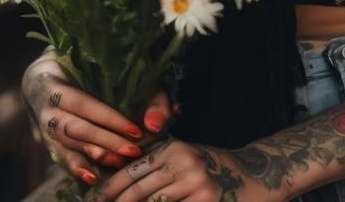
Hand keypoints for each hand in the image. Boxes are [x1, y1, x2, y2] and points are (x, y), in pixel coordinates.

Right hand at [21, 54, 173, 188]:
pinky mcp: (45, 139)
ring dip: (94, 153)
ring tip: (118, 161)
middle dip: (106, 140)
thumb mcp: (109, 65)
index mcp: (55, 79)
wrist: (42, 74)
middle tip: (133, 151)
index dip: (109, 118)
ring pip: (68, 142)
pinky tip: (91, 177)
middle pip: (76, 126)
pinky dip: (75, 166)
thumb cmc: (82, 66)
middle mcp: (46, 104)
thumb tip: (155, 124)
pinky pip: (59, 155)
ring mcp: (43, 123)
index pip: (83, 103)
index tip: (135, 130)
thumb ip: (140, 90)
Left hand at [90, 139, 272, 201]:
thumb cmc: (210, 167)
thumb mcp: (183, 155)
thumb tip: (118, 173)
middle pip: (139, 192)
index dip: (110, 188)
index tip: (95, 200)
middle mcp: (183, 162)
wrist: (249, 177)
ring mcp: (195, 183)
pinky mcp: (205, 201)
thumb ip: (156, 161)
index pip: (133, 170)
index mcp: (173, 148)